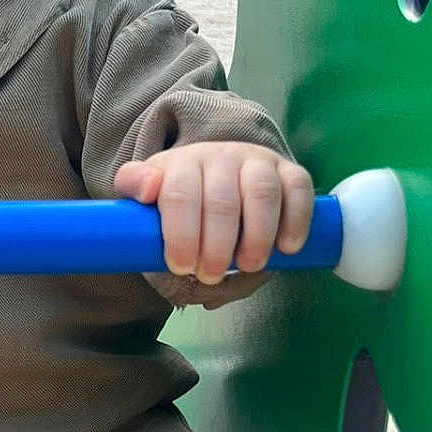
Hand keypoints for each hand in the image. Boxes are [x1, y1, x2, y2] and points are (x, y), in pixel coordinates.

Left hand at [114, 142, 313, 284]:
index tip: (182, 266)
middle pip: (221, 200)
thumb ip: (134, 209)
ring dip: (257, 236)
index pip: (179, 194)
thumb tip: (148, 190)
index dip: (181, 234)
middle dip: (217, 245)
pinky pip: (297, 188)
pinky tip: (287, 248)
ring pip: (261, 193)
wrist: (215, 183)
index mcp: (179, 165)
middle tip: (211, 275)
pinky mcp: (288, 171)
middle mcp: (219, 156)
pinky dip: (295, 220)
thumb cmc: (180, 212)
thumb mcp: (146, 212)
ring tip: (249, 265)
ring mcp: (256, 161)